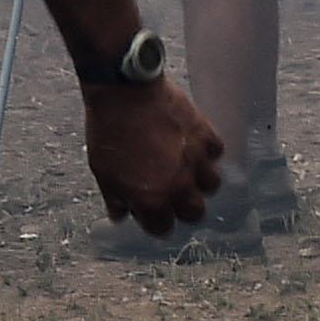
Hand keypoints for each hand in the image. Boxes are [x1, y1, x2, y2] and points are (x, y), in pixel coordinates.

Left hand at [79, 79, 223, 233]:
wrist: (123, 92)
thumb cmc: (109, 132)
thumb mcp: (102, 172)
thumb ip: (116, 198)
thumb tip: (121, 215)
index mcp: (151, 200)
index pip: (163, 228)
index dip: (156, 220)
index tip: (151, 210)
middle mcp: (178, 186)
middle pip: (195, 212)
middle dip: (184, 206)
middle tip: (173, 192)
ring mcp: (195, 161)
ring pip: (212, 184)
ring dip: (201, 180)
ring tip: (188, 168)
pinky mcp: (205, 135)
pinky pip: (217, 152)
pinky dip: (208, 151)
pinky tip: (194, 145)